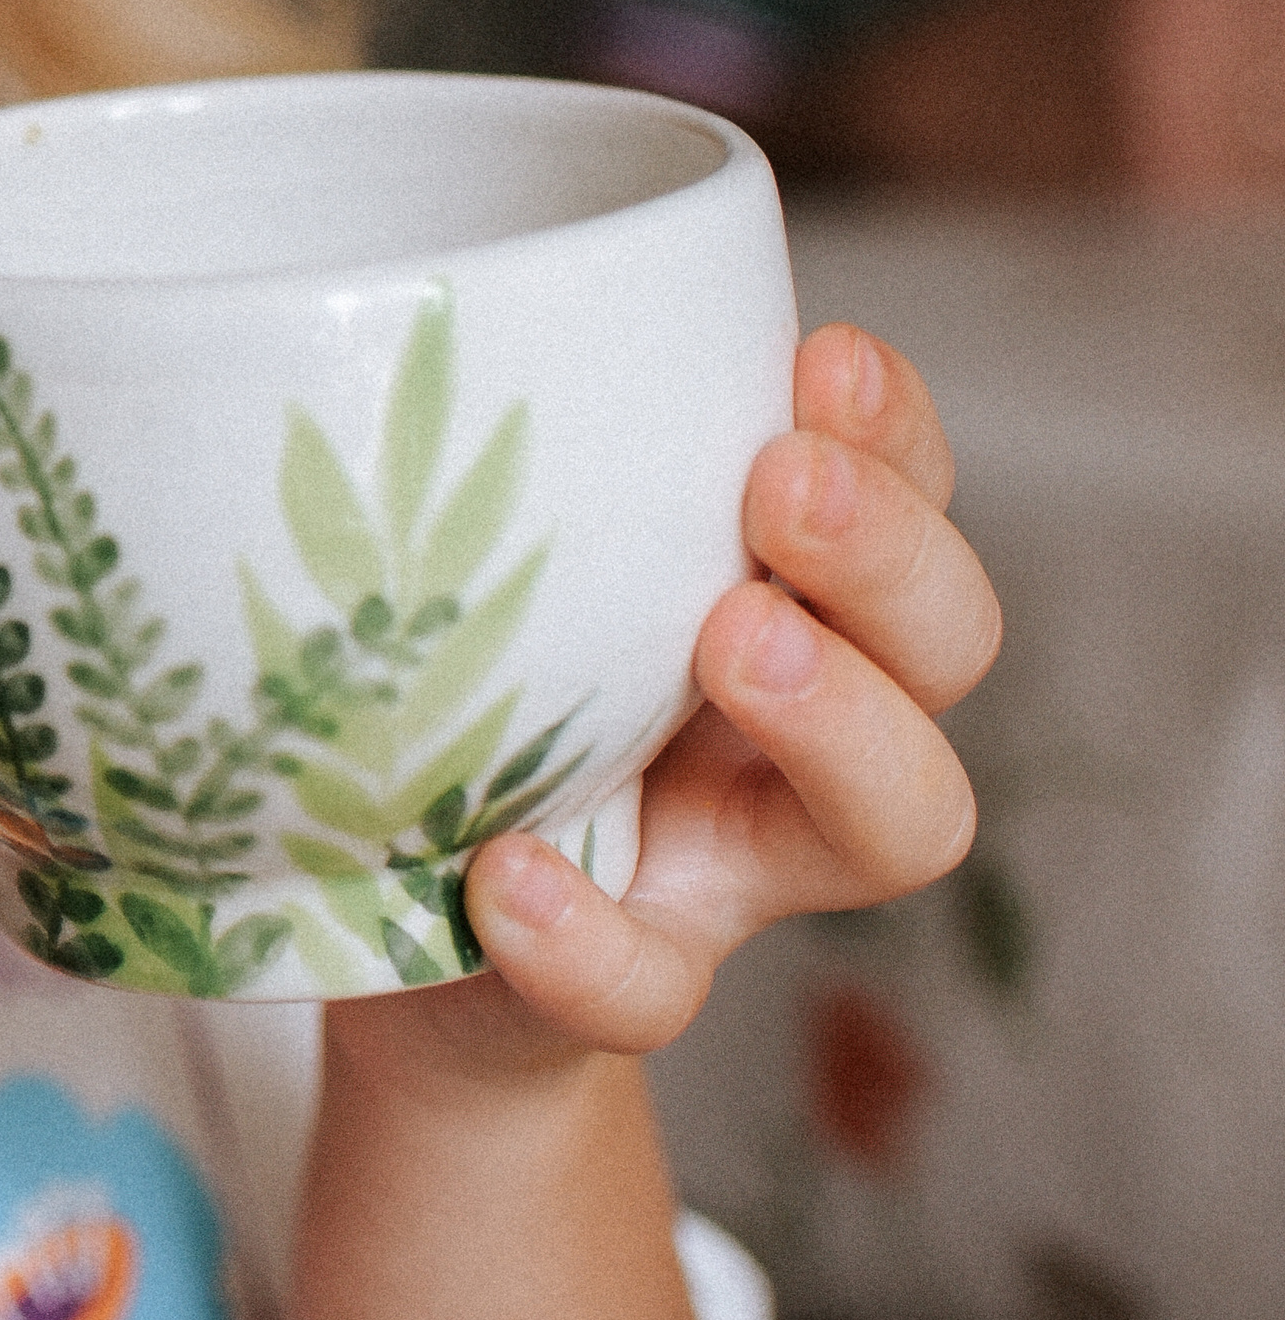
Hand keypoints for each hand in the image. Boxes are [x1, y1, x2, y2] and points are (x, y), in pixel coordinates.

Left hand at [331, 323, 999, 1080]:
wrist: (371, 923)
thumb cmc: (440, 701)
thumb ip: (518, 484)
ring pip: (903, 821)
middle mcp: (794, 735)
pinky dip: (584, 940)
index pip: (909, 499)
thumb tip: (443, 328)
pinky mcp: (632, 988)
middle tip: (779, 487)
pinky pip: (649, 991)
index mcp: (780, 602)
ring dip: (840, 718)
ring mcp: (729, 873)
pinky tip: (502, 877)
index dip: (895, 432)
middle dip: (889, 553)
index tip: (817, 355)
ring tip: (729, 643)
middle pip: (948, 647)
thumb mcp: (478, 567)